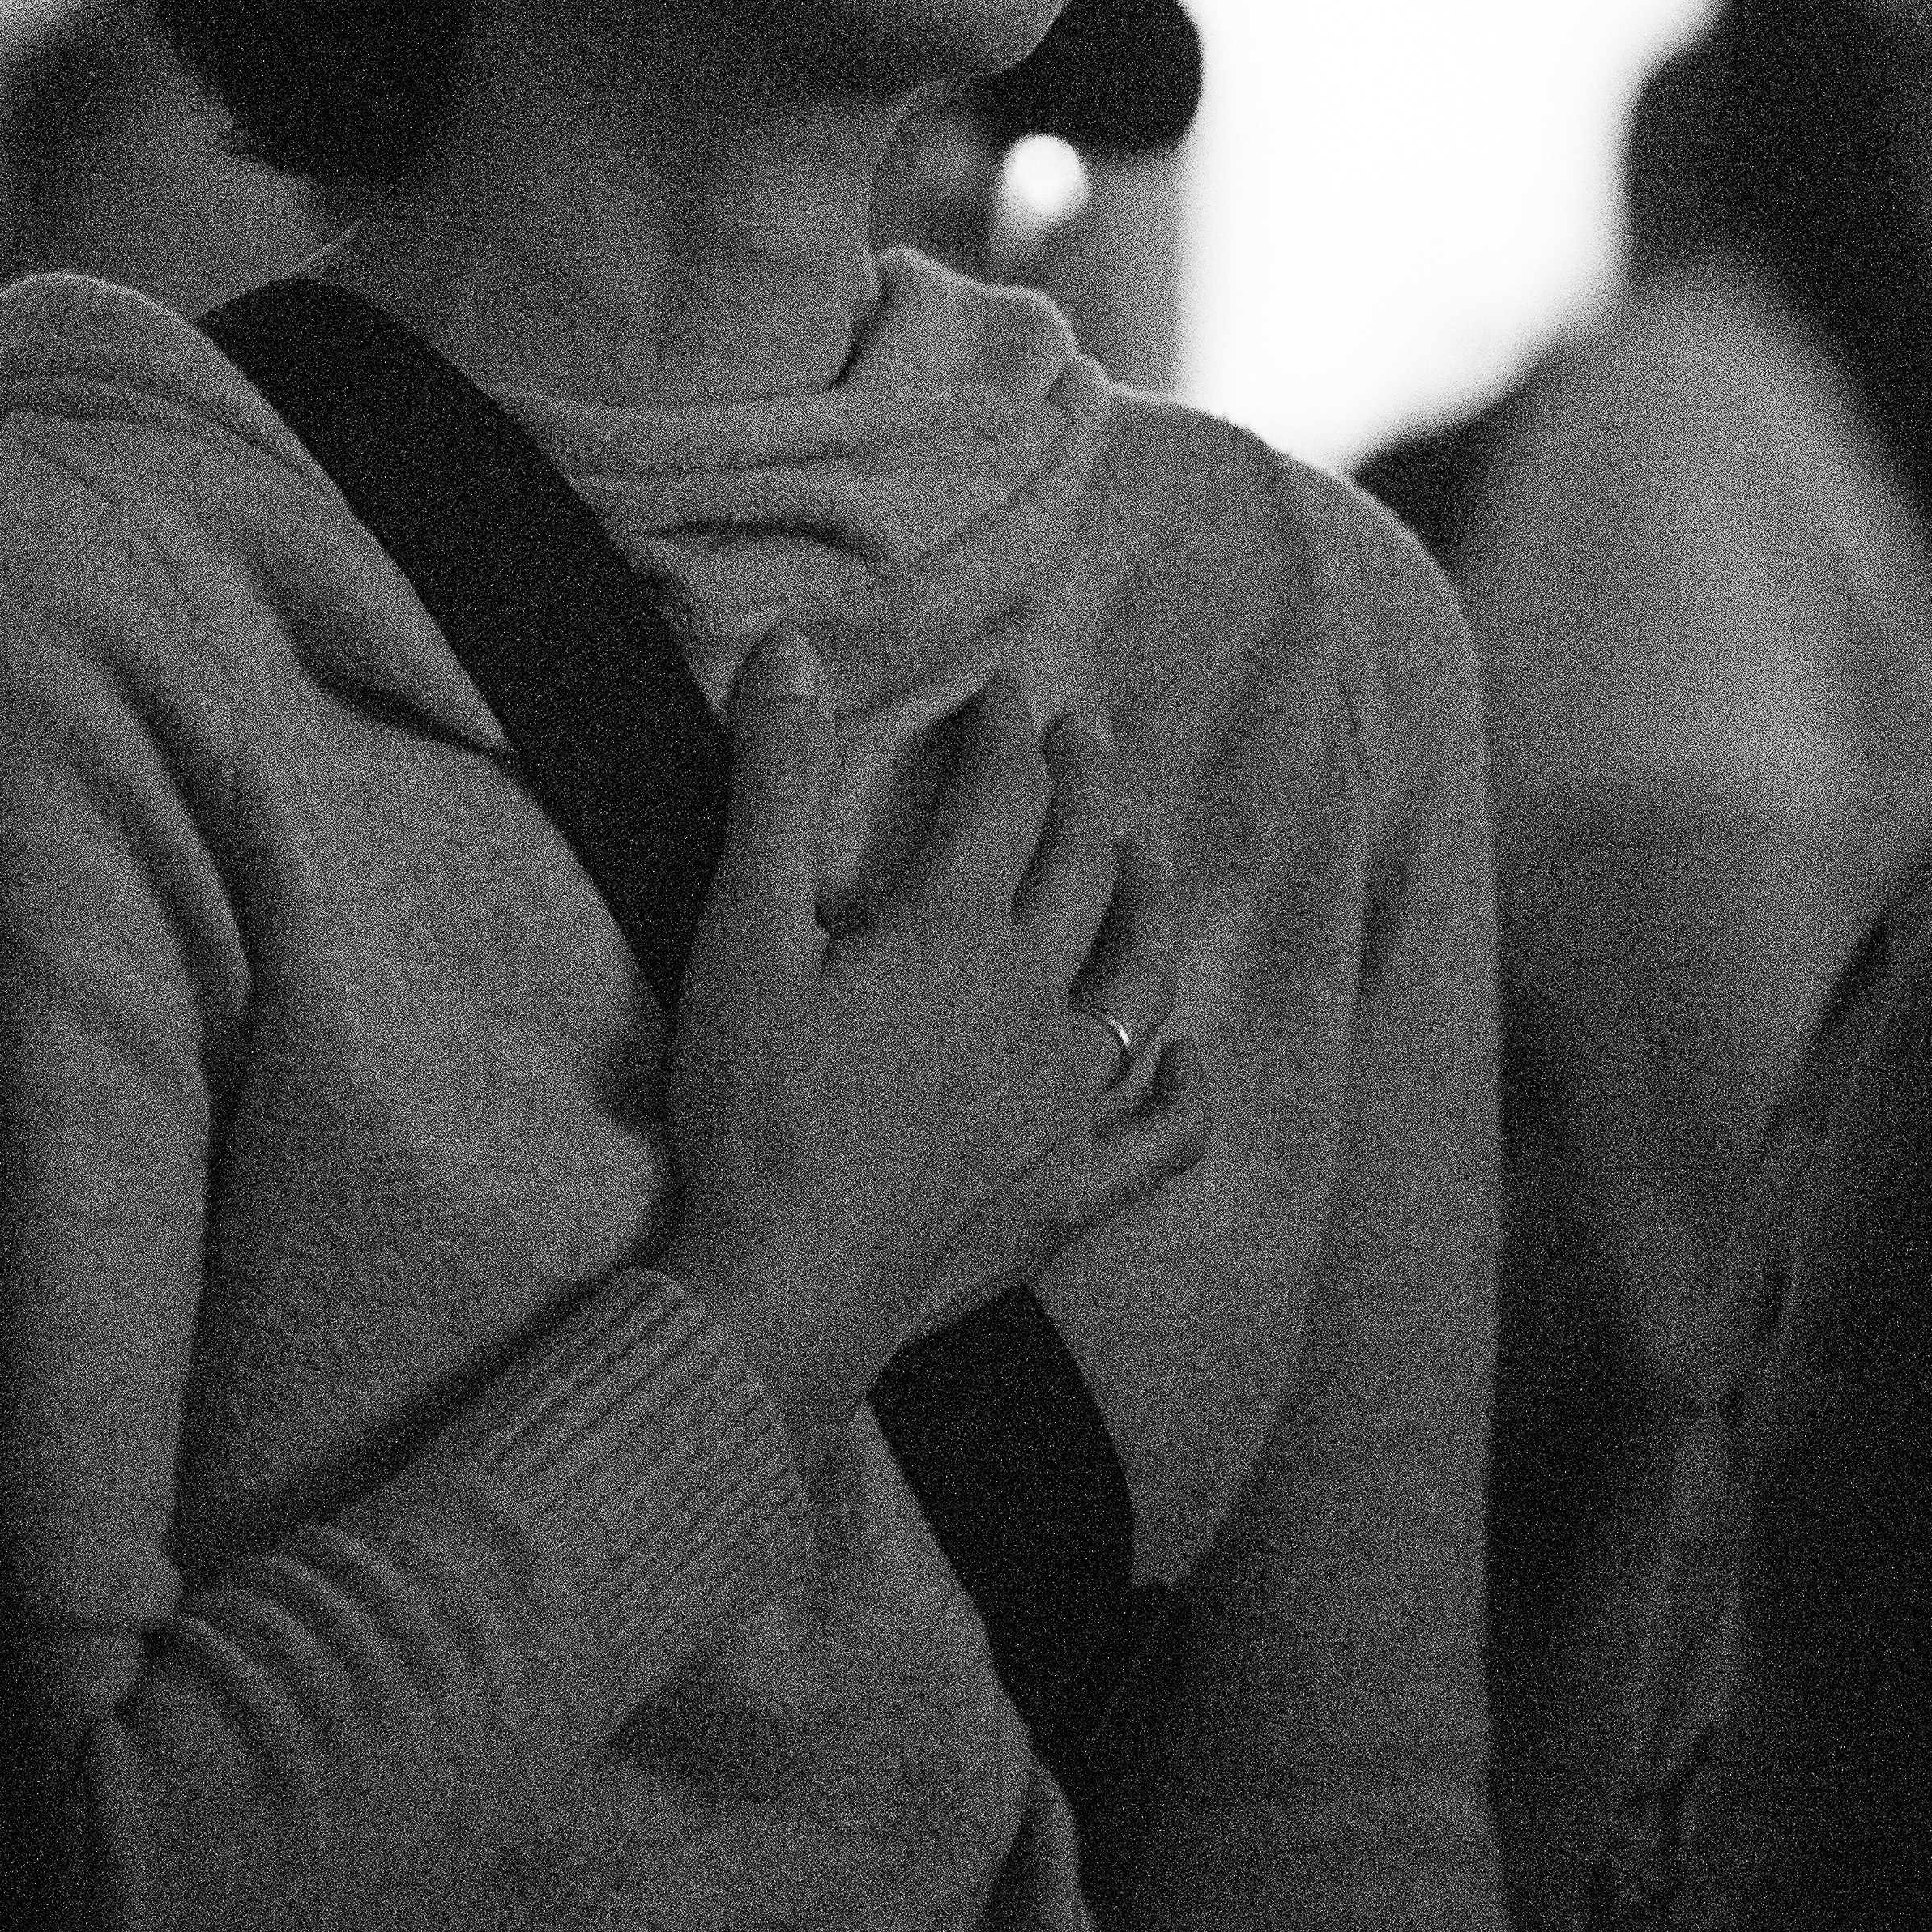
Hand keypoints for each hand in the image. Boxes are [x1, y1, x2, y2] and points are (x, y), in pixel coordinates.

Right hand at [651, 632, 1200, 1451]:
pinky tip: (1191, 1063)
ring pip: (1140, 978)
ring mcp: (1062, 1102)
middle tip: (1085, 732)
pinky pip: (1158, 1139)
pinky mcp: (1068, 1189)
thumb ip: (772, 787)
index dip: (1005, 733)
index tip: (1000, 693)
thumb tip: (795, 650)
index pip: (1003, 798)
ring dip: (1150, 902)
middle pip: (1084, 868)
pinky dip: (1184, 1093)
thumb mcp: (740, 935)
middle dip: (1087, 785)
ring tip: (1145, 852)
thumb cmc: (754, 1112)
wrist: (788, 1281)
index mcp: (951, 934)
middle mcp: (1030, 1004)